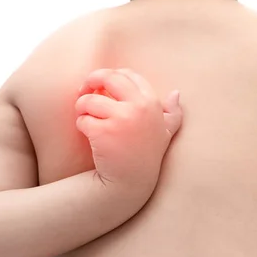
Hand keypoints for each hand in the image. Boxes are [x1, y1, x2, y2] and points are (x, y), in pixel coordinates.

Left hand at [75, 68, 182, 191]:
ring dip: (82, 107)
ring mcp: (120, 118)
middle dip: (90, 81)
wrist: (130, 182)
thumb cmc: (146, 156)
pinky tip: (88, 134)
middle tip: (83, 91)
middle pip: (107, 78)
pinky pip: (82, 119)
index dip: (111, 76)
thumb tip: (176, 93)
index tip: (102, 86)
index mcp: (151, 102)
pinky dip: (81, 125)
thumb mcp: (165, 133)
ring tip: (85, 118)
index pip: (127, 74)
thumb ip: (172, 113)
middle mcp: (138, 107)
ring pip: (88, 100)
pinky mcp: (103, 131)